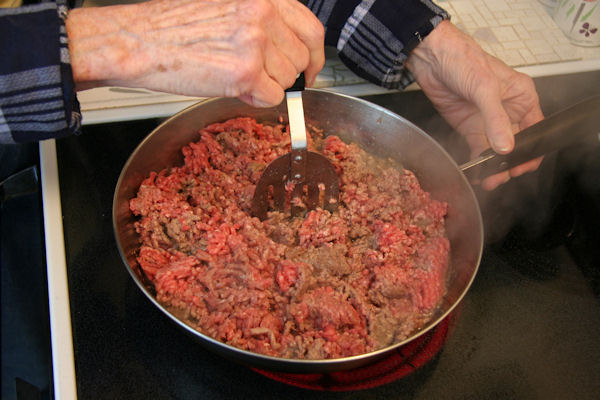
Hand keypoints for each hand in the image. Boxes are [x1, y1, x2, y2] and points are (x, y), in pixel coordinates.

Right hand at [66, 0, 324, 106]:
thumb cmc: (174, 27)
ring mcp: (255, 41)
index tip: (309, 70)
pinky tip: (232, 87)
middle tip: (264, 81)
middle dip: (285, 77)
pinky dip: (256, 100)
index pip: (311, 30)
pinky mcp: (244, 71)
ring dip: (266, 87)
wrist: (138, 41)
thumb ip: (262, 22)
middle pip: (302, 60)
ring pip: (286, 82)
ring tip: (234, 77)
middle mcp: (263, 13)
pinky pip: (271, 98)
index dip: (315, 57)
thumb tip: (287, 49)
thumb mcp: (227, 7)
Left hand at [406, 21, 543, 189]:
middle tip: (501, 177)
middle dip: (510, 163)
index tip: (523, 166)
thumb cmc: (463, 59)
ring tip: (488, 179)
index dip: (532, 150)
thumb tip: (506, 146)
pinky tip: (476, 171)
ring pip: (496, 150)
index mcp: (522, 97)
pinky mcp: (468, 126)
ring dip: (493, 167)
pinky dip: (478, 161)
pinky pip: (477, 148)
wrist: (431, 58)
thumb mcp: (485, 88)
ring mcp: (487, 120)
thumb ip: (496, 119)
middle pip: (516, 144)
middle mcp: (507, 110)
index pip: (536, 130)